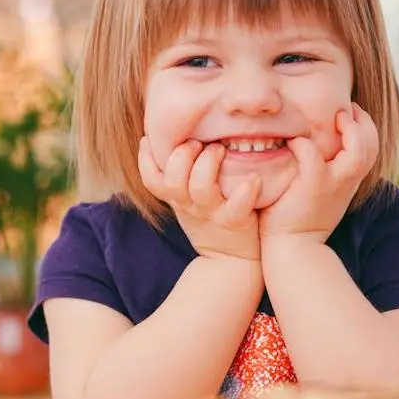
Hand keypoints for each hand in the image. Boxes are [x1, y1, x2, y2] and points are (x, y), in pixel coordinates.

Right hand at [138, 137, 261, 260]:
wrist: (230, 261)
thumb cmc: (209, 219)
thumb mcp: (186, 200)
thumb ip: (179, 174)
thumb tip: (172, 137)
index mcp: (176, 198)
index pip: (150, 178)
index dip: (145, 158)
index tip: (151, 137)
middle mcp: (189, 205)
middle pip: (173, 179)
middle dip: (182, 154)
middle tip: (197, 142)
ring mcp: (211, 214)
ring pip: (200, 188)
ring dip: (209, 163)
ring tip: (220, 149)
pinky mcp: (234, 222)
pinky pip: (237, 207)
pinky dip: (245, 191)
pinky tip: (253, 178)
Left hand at [259, 104, 378, 242]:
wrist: (292, 249)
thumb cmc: (298, 218)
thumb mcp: (319, 192)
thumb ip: (324, 170)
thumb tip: (314, 145)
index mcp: (349, 180)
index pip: (371, 147)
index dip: (365, 127)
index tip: (349, 113)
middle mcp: (347, 181)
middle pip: (372, 145)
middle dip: (363, 122)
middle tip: (346, 109)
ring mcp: (333, 184)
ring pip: (358, 151)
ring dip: (349, 130)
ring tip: (335, 118)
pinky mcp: (312, 186)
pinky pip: (312, 155)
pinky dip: (304, 144)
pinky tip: (293, 142)